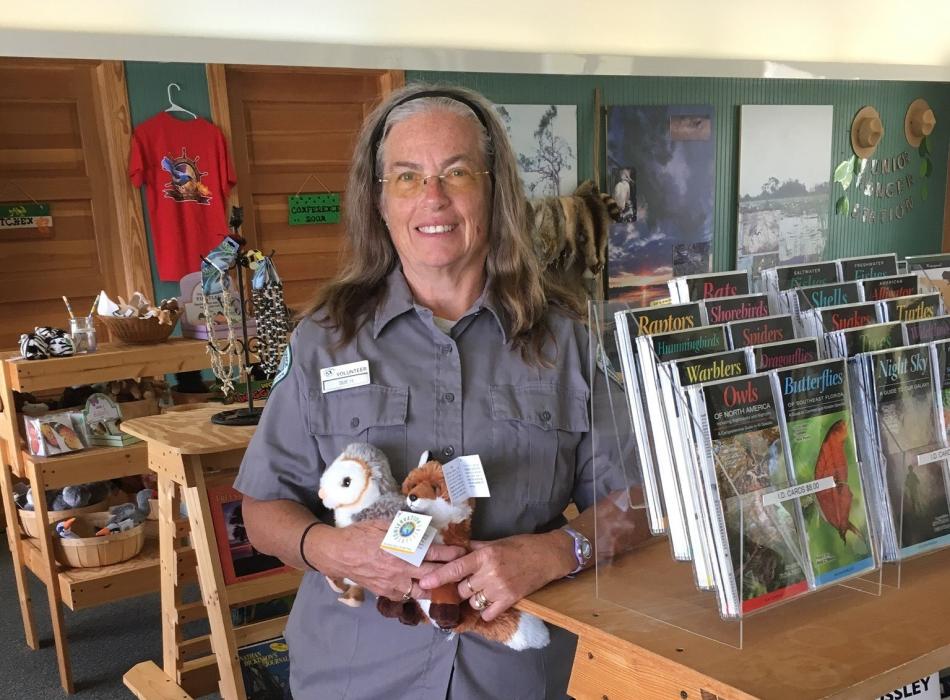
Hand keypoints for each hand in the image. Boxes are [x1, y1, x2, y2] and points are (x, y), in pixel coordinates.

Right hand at [309, 519, 465, 600]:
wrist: (337, 554)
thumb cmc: (360, 535)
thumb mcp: (383, 525)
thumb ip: (404, 530)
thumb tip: (422, 531)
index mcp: (399, 550)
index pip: (431, 553)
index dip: (449, 553)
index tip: (462, 551)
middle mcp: (399, 570)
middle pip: (432, 575)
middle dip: (449, 572)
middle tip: (462, 569)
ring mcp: (393, 584)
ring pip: (423, 591)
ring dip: (437, 587)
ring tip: (449, 584)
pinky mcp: (386, 593)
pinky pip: (408, 596)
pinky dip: (419, 593)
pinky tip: (425, 589)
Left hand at [418, 531, 573, 620]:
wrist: (547, 556)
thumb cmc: (520, 546)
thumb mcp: (495, 543)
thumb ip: (474, 549)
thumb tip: (454, 551)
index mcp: (484, 556)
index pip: (456, 568)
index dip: (438, 577)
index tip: (424, 583)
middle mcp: (489, 573)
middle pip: (462, 589)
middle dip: (460, 588)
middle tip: (465, 584)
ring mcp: (500, 588)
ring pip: (473, 602)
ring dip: (473, 599)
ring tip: (481, 590)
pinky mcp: (510, 600)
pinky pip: (488, 613)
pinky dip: (486, 610)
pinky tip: (490, 602)